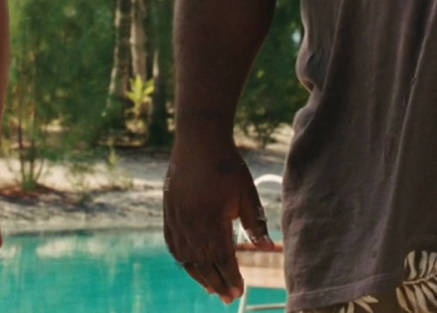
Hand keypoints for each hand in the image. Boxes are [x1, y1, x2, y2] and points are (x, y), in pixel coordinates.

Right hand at [163, 134, 273, 302]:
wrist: (199, 140)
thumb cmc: (227, 165)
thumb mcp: (247, 193)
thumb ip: (255, 223)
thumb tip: (268, 248)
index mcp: (212, 221)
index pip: (223, 258)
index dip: (231, 276)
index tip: (240, 291)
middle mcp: (191, 224)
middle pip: (204, 263)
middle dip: (217, 282)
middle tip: (228, 298)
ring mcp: (177, 218)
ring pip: (186, 256)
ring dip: (199, 275)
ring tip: (211, 288)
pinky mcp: (169, 211)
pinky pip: (173, 243)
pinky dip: (181, 258)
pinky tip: (189, 265)